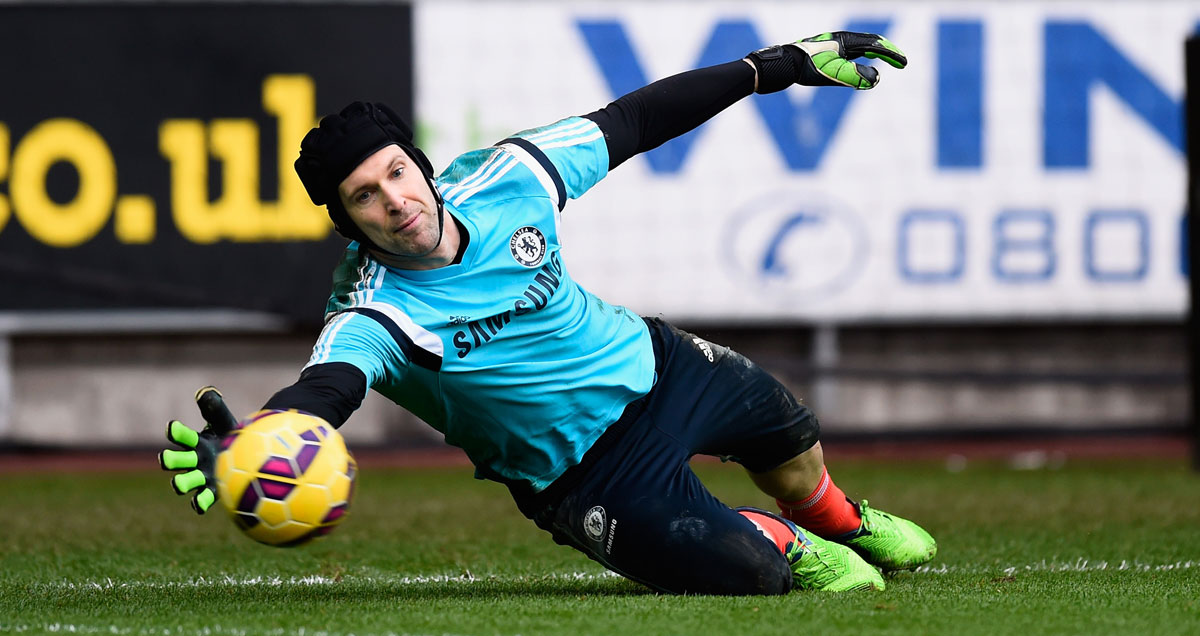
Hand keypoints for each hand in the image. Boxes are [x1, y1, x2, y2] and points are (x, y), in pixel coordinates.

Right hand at [158, 386, 238, 513]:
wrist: (247, 453)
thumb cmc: (232, 435)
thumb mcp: (225, 420)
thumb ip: (215, 408)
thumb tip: (206, 392)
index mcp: (195, 441)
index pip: (183, 435)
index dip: (177, 432)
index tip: (172, 427)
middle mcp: (193, 459)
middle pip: (178, 460)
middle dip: (171, 460)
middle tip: (165, 459)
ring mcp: (200, 476)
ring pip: (186, 480)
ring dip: (180, 483)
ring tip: (177, 485)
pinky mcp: (210, 490)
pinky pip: (203, 498)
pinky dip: (199, 502)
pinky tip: (198, 506)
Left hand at [790, 32, 906, 88]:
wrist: (786, 63)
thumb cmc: (809, 68)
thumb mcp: (834, 73)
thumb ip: (856, 76)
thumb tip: (876, 79)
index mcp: (847, 41)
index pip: (876, 45)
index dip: (892, 55)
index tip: (904, 64)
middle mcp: (842, 39)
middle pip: (872, 42)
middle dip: (888, 52)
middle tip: (901, 63)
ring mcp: (835, 44)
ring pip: (861, 46)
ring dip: (877, 53)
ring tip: (888, 60)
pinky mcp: (828, 51)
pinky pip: (851, 52)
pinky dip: (863, 56)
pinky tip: (861, 64)